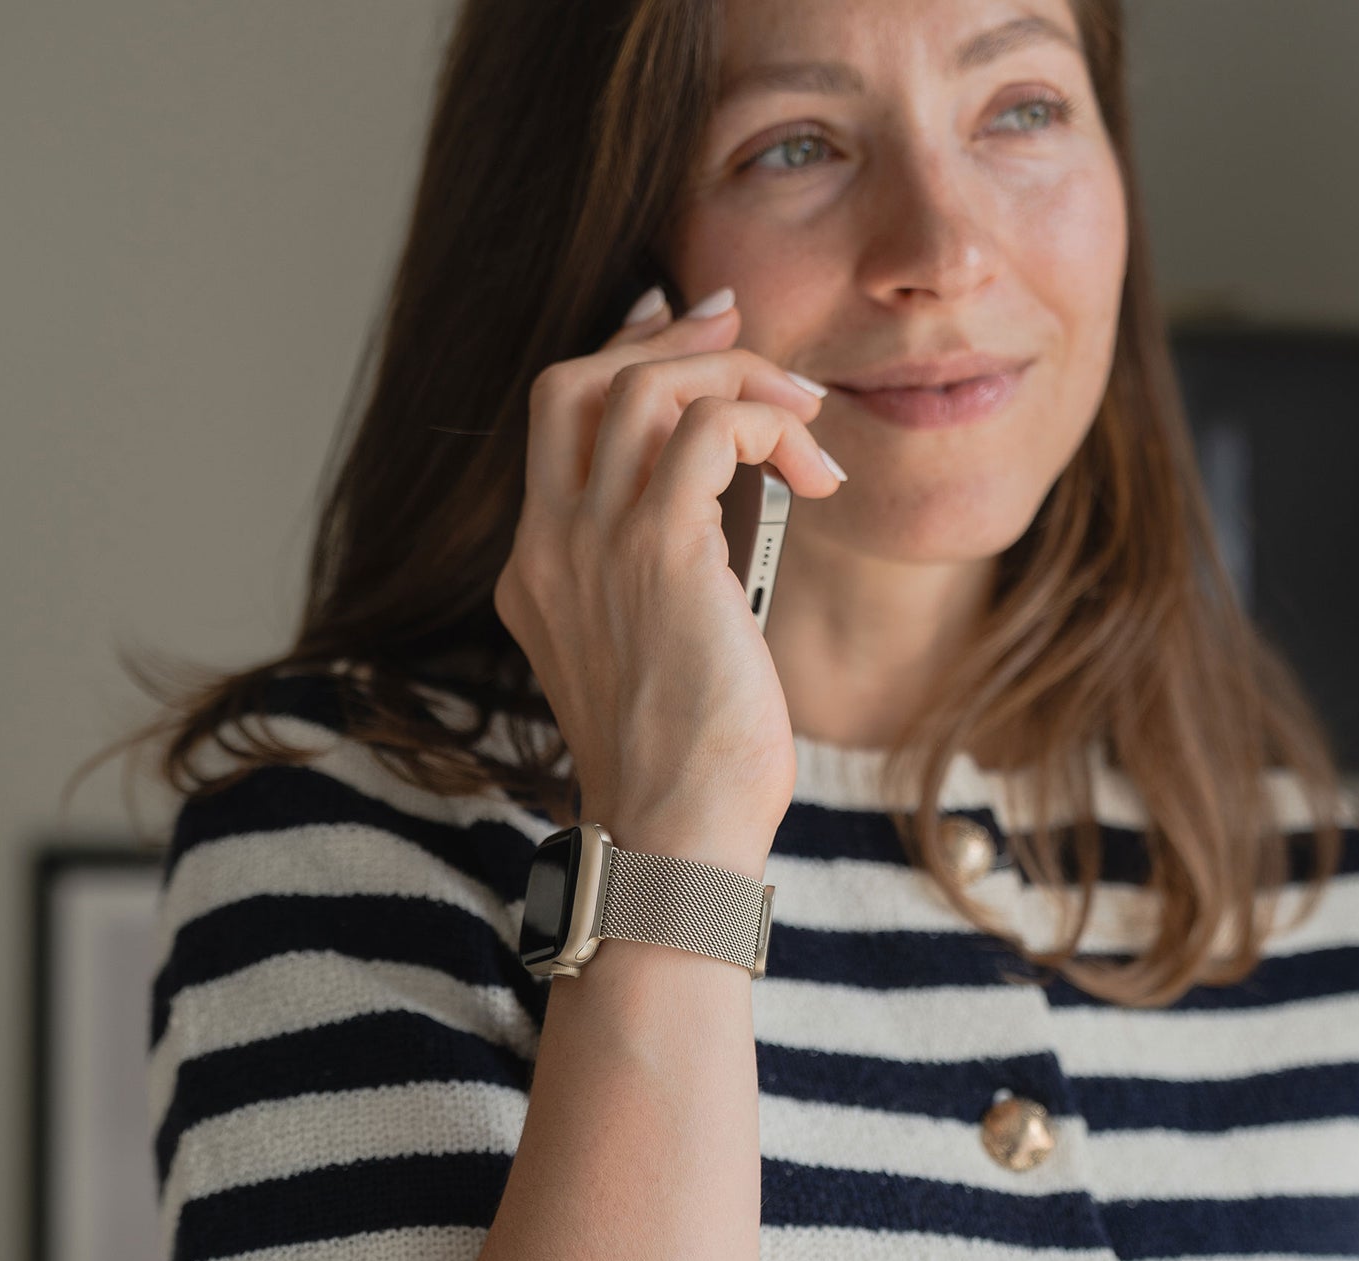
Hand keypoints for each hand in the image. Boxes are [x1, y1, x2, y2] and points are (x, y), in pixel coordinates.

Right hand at [492, 287, 842, 855]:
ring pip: (643, 386)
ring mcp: (593, 546)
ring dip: (737, 375)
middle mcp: (550, 547)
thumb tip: (719, 515)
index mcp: (539, 571)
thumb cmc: (684, 765)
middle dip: (663, 339)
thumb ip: (657, 581)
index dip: (619, 361)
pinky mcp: (659, 552)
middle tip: (739, 327)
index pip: (556, 424)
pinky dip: (770, 424)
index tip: (684, 336)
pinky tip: (818, 473)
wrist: (673, 835)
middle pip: (574, 381)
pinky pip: (710, 428)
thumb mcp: (650, 658)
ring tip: (805, 411)